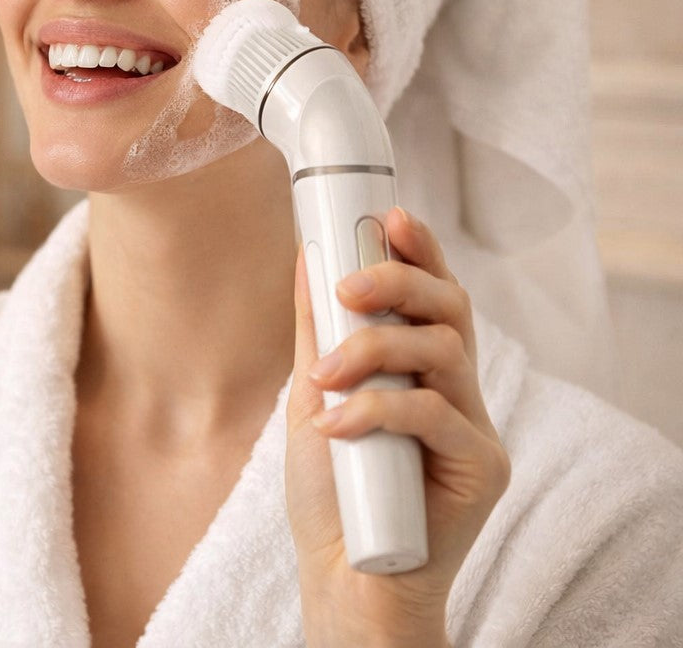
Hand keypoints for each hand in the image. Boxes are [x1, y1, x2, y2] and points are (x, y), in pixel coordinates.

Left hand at [284, 207, 508, 647]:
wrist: (345, 575)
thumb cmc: (332, 487)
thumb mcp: (314, 396)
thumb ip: (317, 332)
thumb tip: (306, 258)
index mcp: (421, 364)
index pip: (433, 292)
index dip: (420, 249)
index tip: (390, 215)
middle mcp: (456, 385)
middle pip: (450, 307)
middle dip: (399, 282)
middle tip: (349, 287)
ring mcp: (473, 424)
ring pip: (444, 350)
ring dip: (376, 349)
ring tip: (325, 378)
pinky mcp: (482, 468)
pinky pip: (439, 415)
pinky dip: (380, 410)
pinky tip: (337, 427)